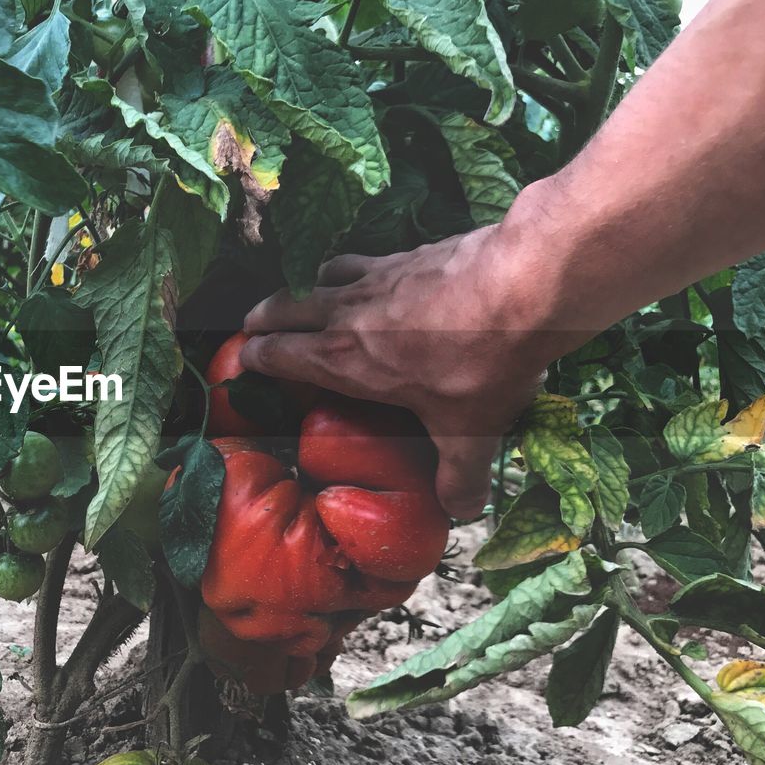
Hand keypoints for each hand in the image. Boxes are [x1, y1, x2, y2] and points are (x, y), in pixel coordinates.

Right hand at [240, 189, 572, 518]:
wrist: (524, 283)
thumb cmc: (483, 362)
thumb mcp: (471, 431)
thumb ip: (461, 475)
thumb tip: (461, 511)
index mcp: (344, 359)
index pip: (277, 354)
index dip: (253, 359)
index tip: (241, 362)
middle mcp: (346, 313)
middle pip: (282, 307)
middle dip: (262, 318)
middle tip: (252, 326)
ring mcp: (375, 276)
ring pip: (319, 277)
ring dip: (305, 289)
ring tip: (308, 299)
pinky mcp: (408, 253)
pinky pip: (364, 260)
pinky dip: (354, 270)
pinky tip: (377, 279)